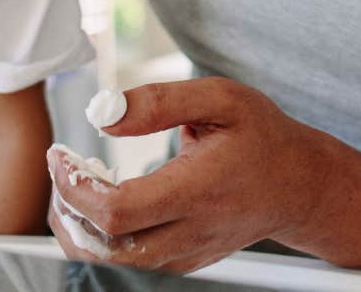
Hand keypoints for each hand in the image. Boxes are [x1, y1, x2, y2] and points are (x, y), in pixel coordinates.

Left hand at [45, 77, 339, 272]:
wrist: (299, 186)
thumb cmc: (263, 139)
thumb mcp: (222, 98)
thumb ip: (162, 101)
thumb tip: (105, 115)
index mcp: (197, 191)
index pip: (117, 211)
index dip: (74, 187)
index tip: (60, 155)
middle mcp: (189, 232)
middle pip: (103, 249)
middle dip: (66, 211)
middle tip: (64, 169)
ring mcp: (185, 254)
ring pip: (110, 262)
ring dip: (79, 227)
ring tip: (79, 183)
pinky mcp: (182, 262)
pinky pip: (128, 262)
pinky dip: (101, 236)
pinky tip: (105, 199)